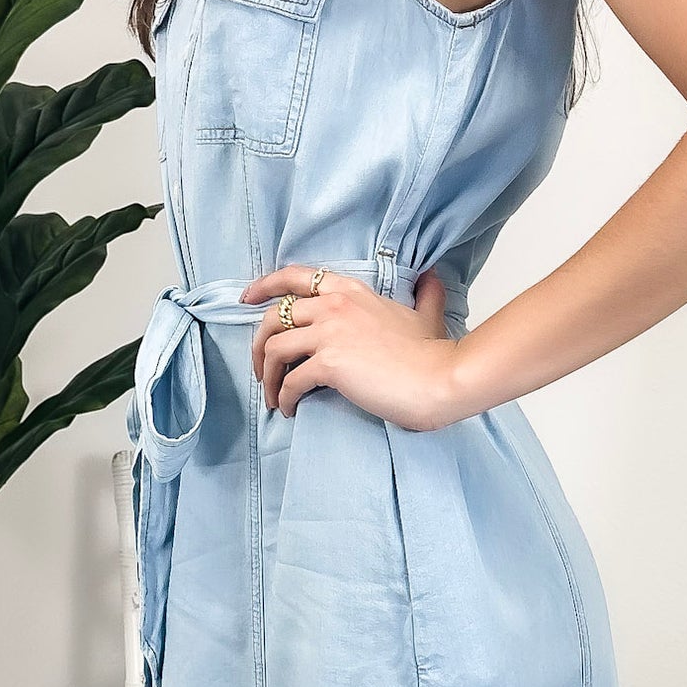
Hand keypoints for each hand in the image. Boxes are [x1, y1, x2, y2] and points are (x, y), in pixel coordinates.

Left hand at [240, 264, 465, 430]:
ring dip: (266, 376)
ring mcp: (330, 332)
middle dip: (259, 345)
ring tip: (273, 397)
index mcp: (351, 290)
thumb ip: (425, 293)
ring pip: (275, 349)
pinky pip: (290, 381)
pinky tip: (290, 409)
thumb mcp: (426, 313)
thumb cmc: (432, 354)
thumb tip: (433, 278)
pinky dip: (284, 397)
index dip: (264, 286)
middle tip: (260, 369)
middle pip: (274, 317)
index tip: (246, 300)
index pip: (296, 277)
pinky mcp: (329, 363)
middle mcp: (335, 305)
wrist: (440, 378)